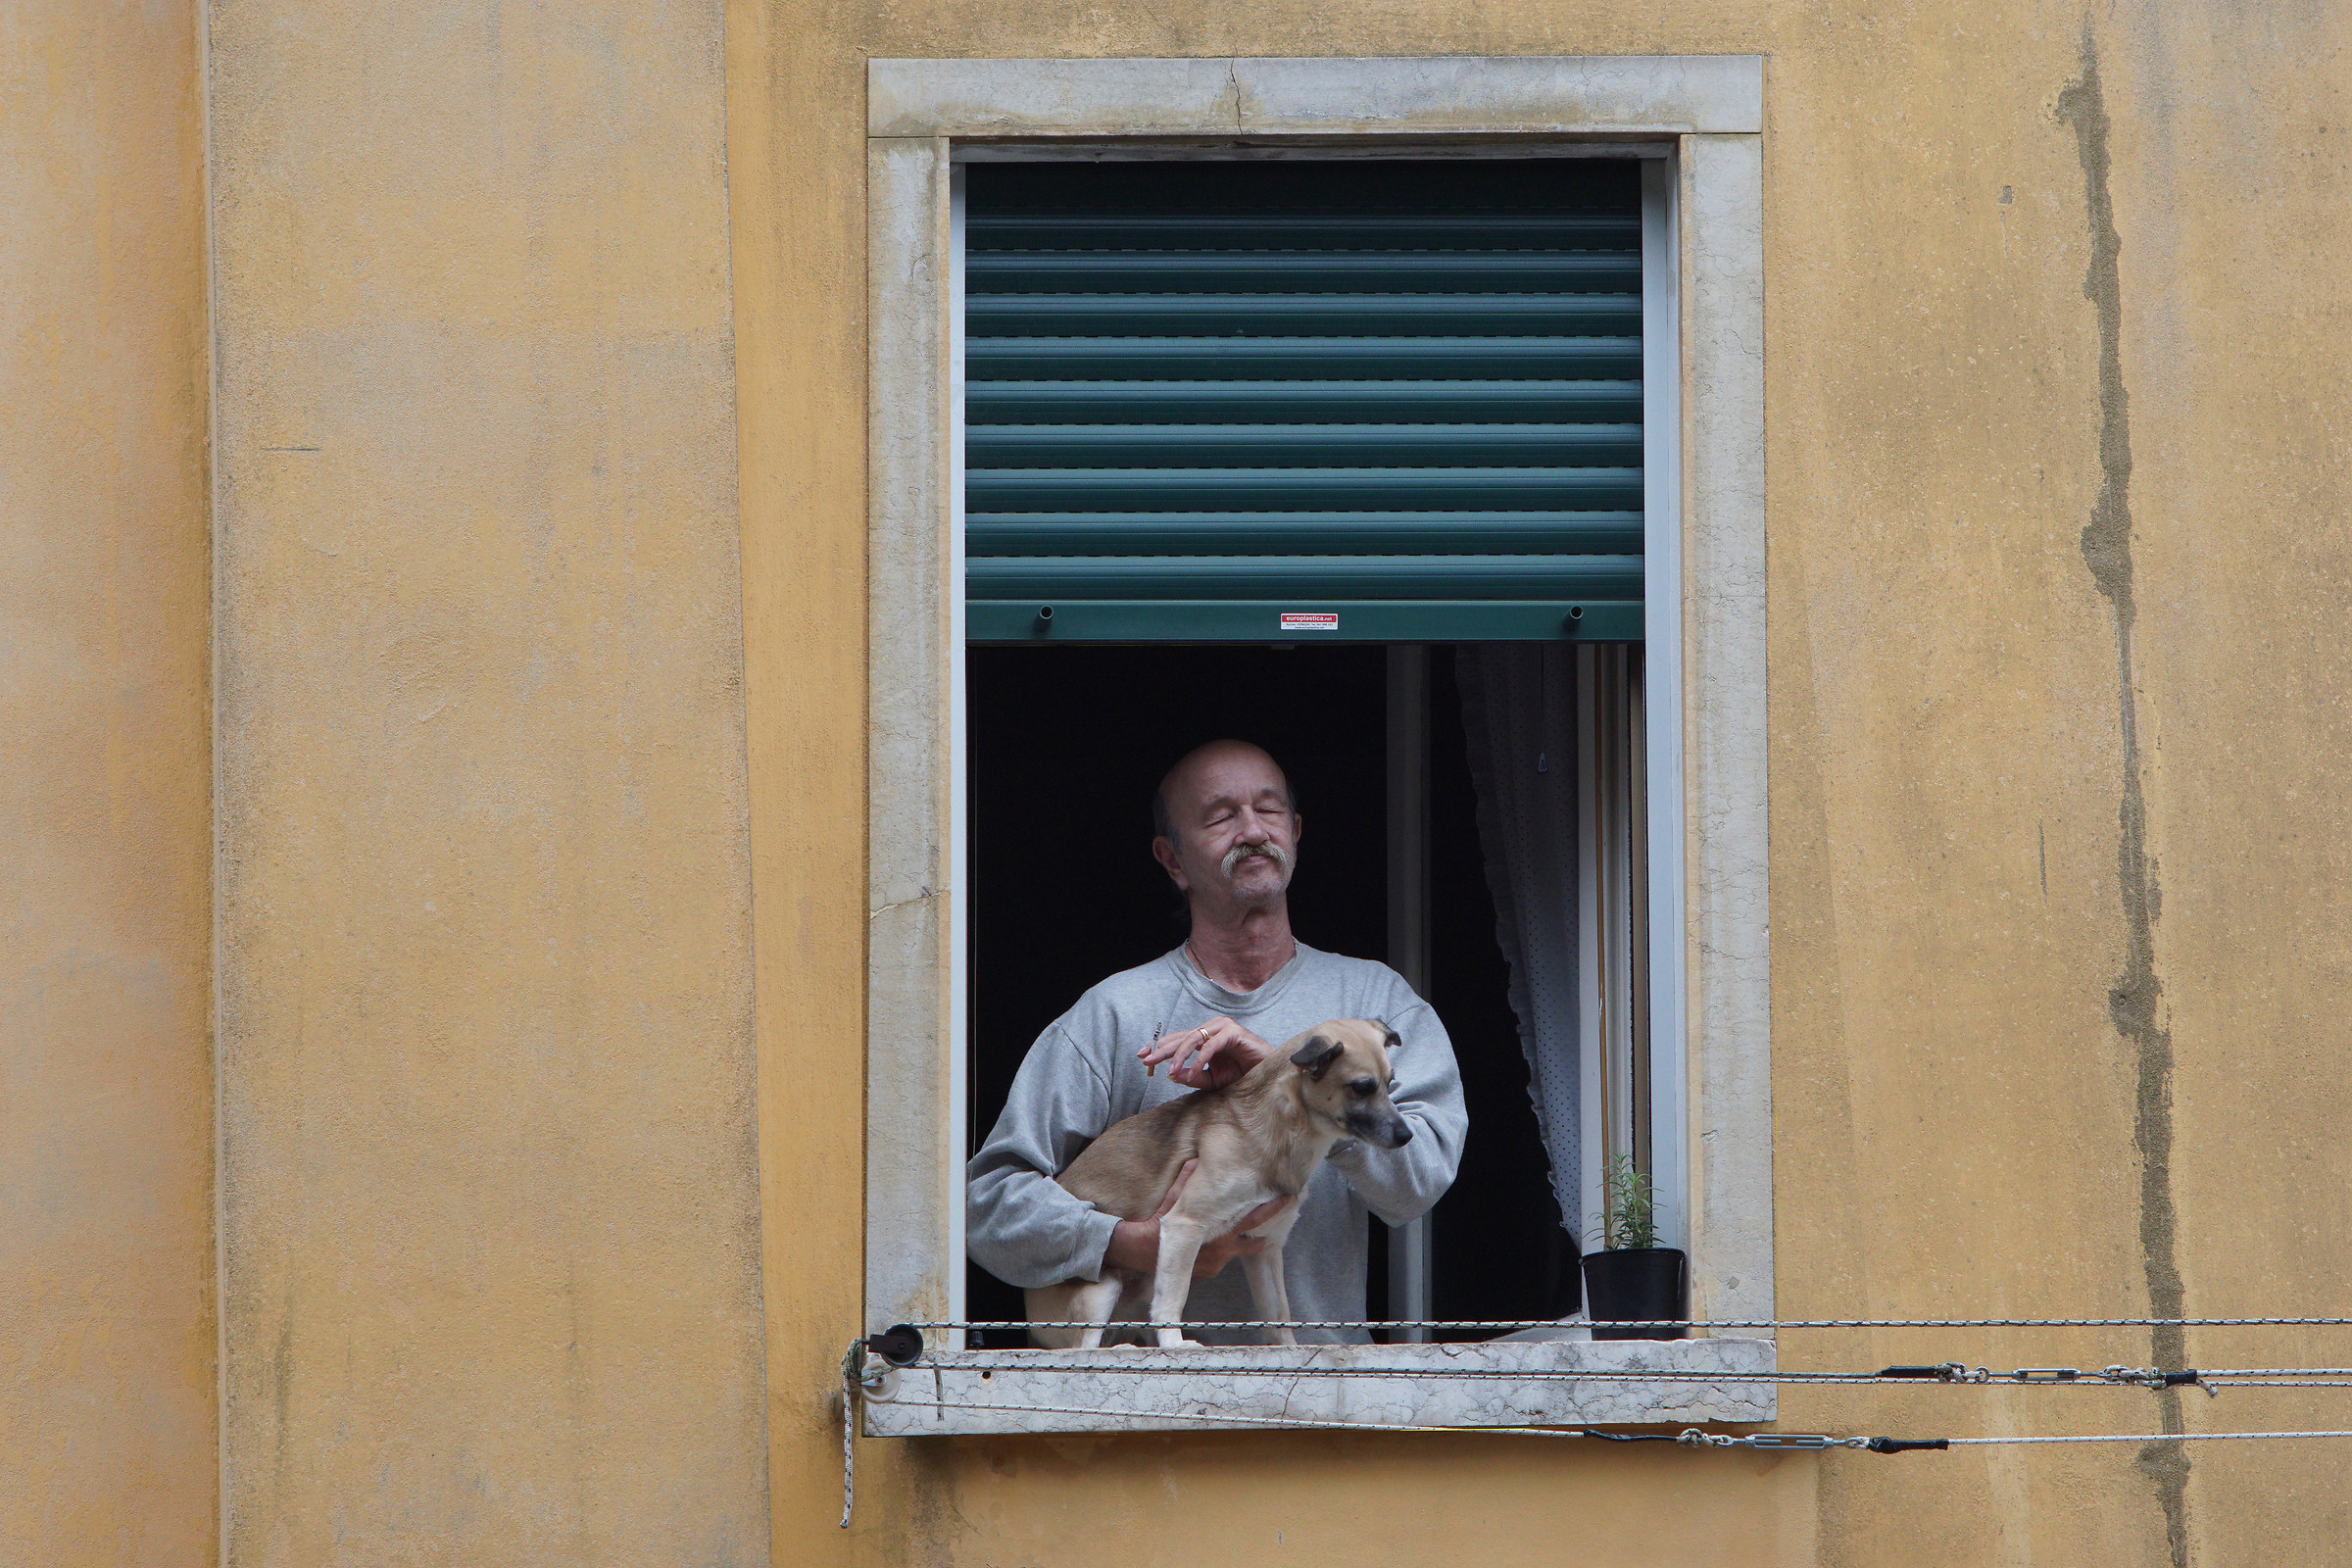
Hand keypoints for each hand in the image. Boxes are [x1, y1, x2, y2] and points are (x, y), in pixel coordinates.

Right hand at [1104, 1158, 1294, 1277]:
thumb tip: (1197, 1160)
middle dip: (1263, 1226)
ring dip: (1242, 1239)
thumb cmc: (1155, 1223)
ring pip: (1236, 1250)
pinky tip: (1221, 1238)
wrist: (1135, 1251)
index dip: (1271, 1209)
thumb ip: (1187, 1180)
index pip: (1252, 1221)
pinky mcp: (1207, 1272)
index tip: (1287, 1198)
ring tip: (1253, 1228)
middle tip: (1278, 1210)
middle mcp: (1220, 1253)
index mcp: (1218, 1235)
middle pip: (1251, 1241)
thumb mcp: (1173, 1199)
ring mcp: (1215, 1265)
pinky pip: (1222, 1259)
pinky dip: (1225, 1248)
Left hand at [1137, 1017, 1274, 1088]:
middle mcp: (1211, 1028)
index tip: (1142, 1056)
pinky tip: (1193, 1070)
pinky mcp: (1234, 1032)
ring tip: (1171, 1070)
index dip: (1160, 1047)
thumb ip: (1193, 1077)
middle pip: (1181, 1037)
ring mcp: (1222, 1028)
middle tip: (1147, 1059)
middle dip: (1162, 1049)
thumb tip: (1172, 1074)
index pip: (1177, 1039)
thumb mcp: (1211, 1080)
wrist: (1266, 1074)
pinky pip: (1211, 1046)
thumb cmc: (1241, 1075)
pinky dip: (1201, 1059)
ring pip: (1193, 1039)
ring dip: (1180, 1056)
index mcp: (1205, 1037)